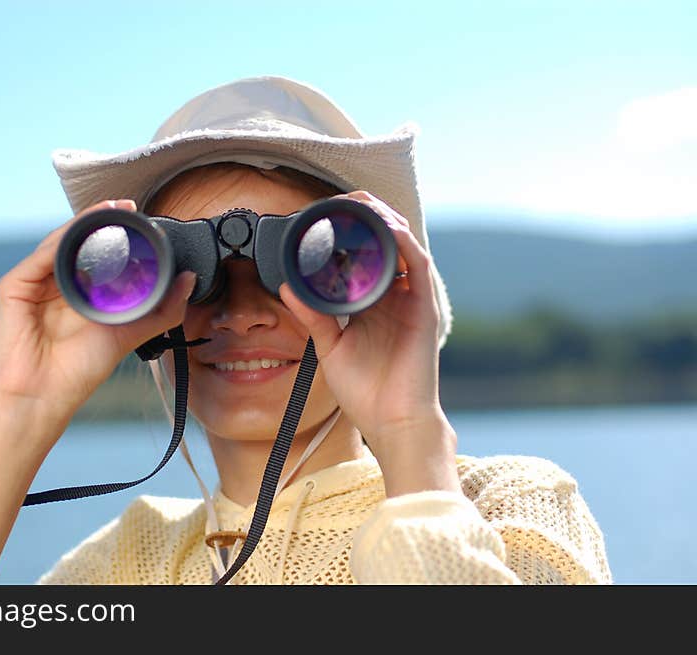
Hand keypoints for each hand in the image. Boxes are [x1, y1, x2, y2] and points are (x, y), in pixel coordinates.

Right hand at [0, 199, 196, 434]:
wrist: (45, 395)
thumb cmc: (80, 370)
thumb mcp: (131, 332)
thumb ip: (162, 309)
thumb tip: (188, 280)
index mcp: (78, 291)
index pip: (96, 252)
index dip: (116, 233)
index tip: (140, 218)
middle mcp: (55, 283)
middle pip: (77, 241)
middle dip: (102, 221)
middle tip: (128, 207)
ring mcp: (32, 283)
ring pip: (60, 242)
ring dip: (84, 223)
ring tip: (111, 210)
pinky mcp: (13, 287)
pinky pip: (40, 257)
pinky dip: (62, 241)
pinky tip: (82, 232)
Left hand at [279, 191, 458, 495]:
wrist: (391, 422)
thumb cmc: (365, 389)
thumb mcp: (330, 345)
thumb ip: (312, 315)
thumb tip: (286, 289)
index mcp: (373, 300)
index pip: (364, 252)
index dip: (348, 228)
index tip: (322, 215)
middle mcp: (395, 294)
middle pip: (386, 240)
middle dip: (365, 214)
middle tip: (339, 202)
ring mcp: (412, 299)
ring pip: (404, 244)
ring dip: (384, 219)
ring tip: (359, 204)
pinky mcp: (425, 308)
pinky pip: (419, 265)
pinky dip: (404, 242)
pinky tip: (387, 227)